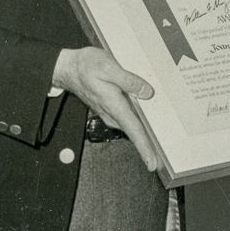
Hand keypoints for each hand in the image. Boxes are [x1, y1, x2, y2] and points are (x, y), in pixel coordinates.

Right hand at [53, 47, 161, 171]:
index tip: (151, 163)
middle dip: (147, 146)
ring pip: (130, 126)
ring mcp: (109, 112)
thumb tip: (147, 92)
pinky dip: (136, 123)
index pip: (133, 130)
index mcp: (113, 105)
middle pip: (134, 132)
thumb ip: (129, 81)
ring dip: (143, 136)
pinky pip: (126, 118)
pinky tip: (146, 120)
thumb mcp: (109, 67)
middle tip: (162, 160)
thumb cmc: (86, 67)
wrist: (67, 67)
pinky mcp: (109, 107)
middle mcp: (111, 112)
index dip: (144, 148)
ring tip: (158, 145)